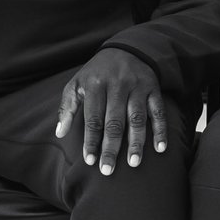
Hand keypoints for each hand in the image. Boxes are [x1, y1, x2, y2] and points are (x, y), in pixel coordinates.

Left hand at [55, 48, 165, 175]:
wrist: (127, 48)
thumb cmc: (97, 73)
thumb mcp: (77, 84)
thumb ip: (68, 108)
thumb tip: (59, 134)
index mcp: (96, 85)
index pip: (93, 118)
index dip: (91, 141)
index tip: (90, 161)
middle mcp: (117, 86)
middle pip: (114, 122)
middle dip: (111, 147)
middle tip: (108, 170)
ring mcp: (137, 87)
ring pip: (137, 118)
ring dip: (136, 142)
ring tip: (134, 163)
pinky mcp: (153, 89)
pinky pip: (158, 112)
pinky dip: (160, 130)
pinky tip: (160, 149)